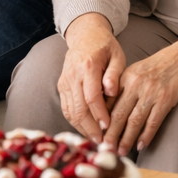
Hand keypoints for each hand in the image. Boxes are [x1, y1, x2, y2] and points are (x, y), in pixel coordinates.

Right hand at [58, 13, 126, 140]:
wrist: (85, 35)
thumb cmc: (105, 47)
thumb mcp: (117, 55)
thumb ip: (115, 74)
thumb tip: (112, 92)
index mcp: (88, 66)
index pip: (92, 96)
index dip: (100, 115)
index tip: (109, 127)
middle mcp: (73, 75)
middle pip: (79, 108)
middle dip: (91, 128)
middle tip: (103, 142)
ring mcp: (64, 81)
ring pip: (70, 112)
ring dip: (82, 129)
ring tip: (96, 141)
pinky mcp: (61, 86)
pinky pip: (66, 109)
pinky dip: (75, 122)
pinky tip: (87, 130)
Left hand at [103, 29, 177, 154]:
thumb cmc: (160, 66)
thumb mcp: (137, 71)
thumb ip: (123, 87)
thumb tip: (109, 110)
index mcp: (126, 77)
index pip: (109, 102)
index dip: (102, 120)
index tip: (97, 133)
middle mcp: (136, 85)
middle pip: (119, 114)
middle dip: (111, 134)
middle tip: (105, 148)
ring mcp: (151, 93)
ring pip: (134, 121)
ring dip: (126, 139)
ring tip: (121, 152)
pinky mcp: (166, 100)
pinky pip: (153, 122)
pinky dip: (146, 136)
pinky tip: (140, 145)